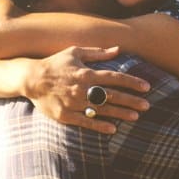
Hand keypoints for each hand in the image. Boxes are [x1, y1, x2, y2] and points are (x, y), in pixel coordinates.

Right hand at [25, 46, 150, 132]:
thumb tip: (117, 49)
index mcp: (86, 73)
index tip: (146, 86)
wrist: (31, 79)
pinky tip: (113, 129)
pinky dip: (100, 126)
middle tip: (147, 105)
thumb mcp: (74, 52)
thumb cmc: (54, 64)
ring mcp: (74, 103)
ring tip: (136, 116)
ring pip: (102, 109)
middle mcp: (83, 88)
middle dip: (131, 100)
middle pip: (112, 95)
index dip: (132, 82)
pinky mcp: (66, 115)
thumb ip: (97, 52)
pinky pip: (86, 122)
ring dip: (120, 113)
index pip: (114, 77)